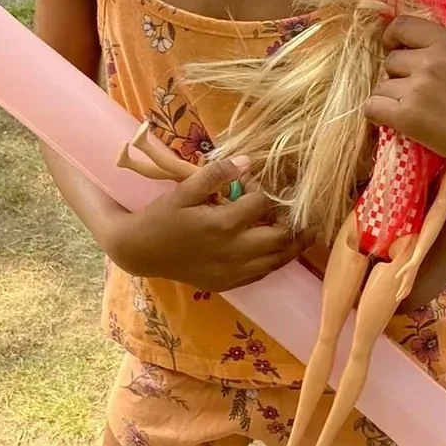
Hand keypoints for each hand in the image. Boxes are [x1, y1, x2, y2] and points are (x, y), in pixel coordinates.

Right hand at [106, 153, 310, 292]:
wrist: (140, 251)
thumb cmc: (161, 217)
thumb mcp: (184, 190)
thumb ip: (216, 174)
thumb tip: (248, 161)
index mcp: (222, 224)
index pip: (261, 204)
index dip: (263, 191)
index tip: (256, 184)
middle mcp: (232, 252)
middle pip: (279, 237)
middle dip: (292, 221)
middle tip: (301, 210)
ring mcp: (231, 272)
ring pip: (276, 261)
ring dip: (291, 245)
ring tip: (305, 232)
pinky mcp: (227, 284)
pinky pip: (261, 274)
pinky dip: (273, 261)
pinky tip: (277, 250)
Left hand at [364, 15, 445, 186]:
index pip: (403, 26)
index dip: (394, 37)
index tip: (397, 47)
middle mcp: (429, 62)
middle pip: (390, 60)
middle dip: (397, 74)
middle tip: (416, 90)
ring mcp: (416, 90)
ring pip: (381, 86)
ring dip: (390, 97)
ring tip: (412, 109)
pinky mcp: (407, 117)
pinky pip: (372, 107)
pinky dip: (378, 114)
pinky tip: (395, 121)